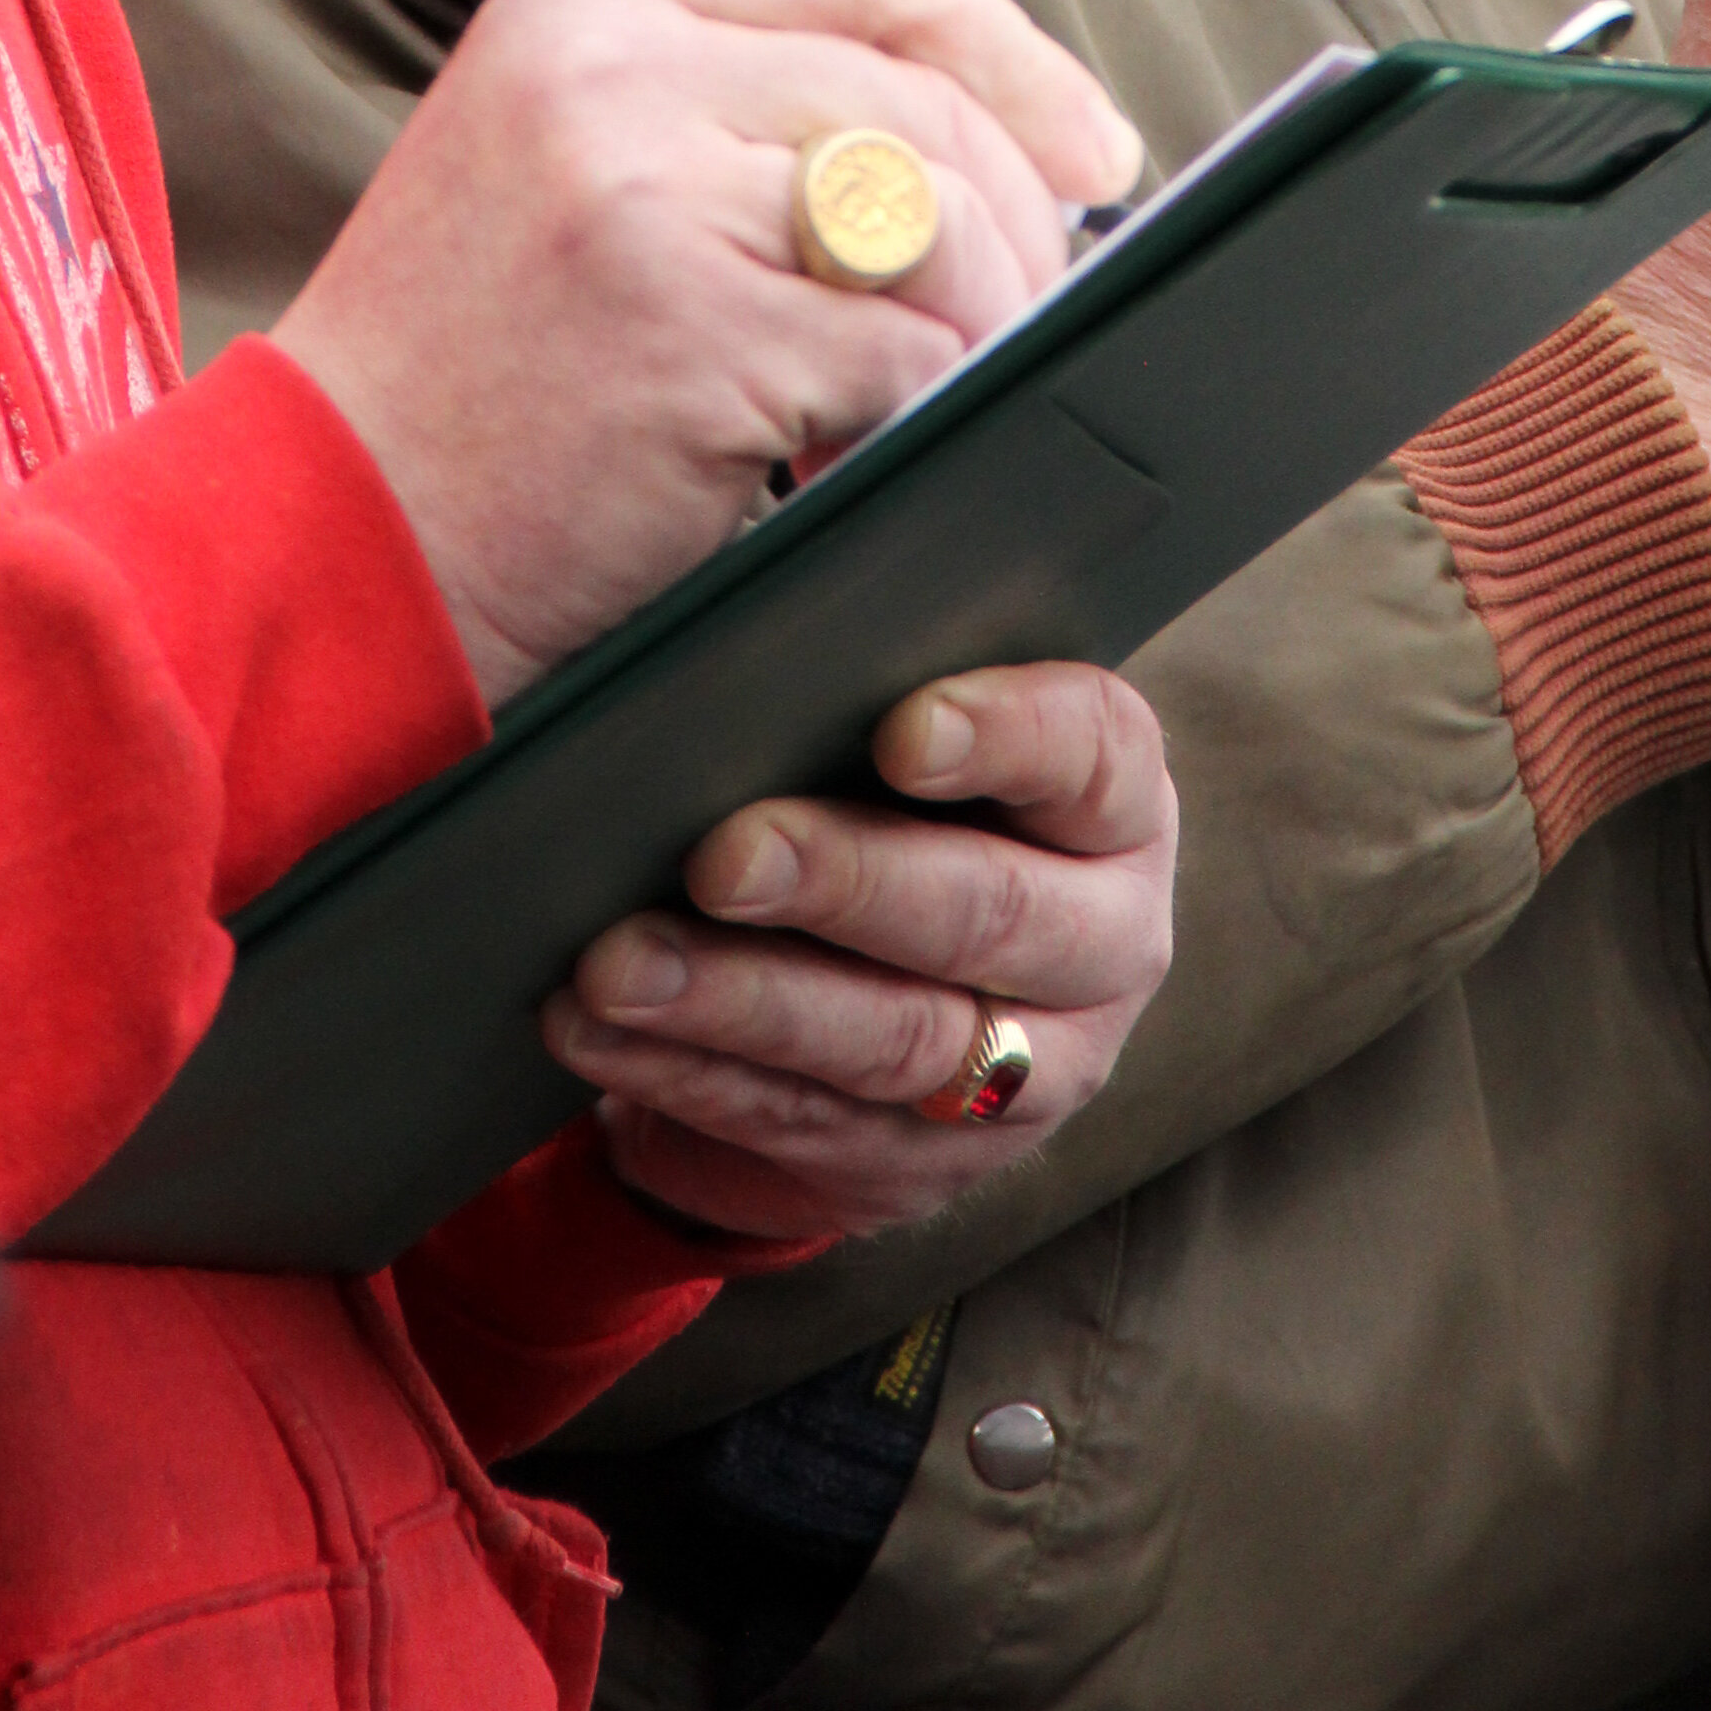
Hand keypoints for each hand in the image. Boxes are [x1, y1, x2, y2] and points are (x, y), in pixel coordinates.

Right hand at [271, 0, 1138, 704]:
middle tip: (1040, 309)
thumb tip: (977, 139)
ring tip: (927, 393)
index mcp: (588, 0)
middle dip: (1024, 214)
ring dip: (974, 327)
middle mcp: (617, 66)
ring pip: (933, 223)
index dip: (1003, 46)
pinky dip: (909, 419)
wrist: (315, 533)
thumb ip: (725, 105)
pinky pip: (899, 357)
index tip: (1086, 142)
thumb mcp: (556, 161)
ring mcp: (651, 193)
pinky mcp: (694, 332)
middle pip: (922, 96)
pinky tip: (851, 453)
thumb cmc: (457, 373)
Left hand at [543, 661, 1176, 1240]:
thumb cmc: (869, 782)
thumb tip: (794, 545)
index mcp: (1112, 803)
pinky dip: (685, 1074)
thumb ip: (876, 643)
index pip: (1092, 750)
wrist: (859, 972)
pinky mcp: (920, 1166)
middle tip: (721, 854)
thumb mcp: (900, 705)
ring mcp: (1025, 1074)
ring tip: (619, 963)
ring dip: (743, 1002)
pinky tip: (598, 1029)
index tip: (896, 730)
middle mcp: (1100, 941)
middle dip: (846, 882)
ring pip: (891, 1042)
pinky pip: (799, 1124)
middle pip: (993, 913)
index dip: (1005, 737)